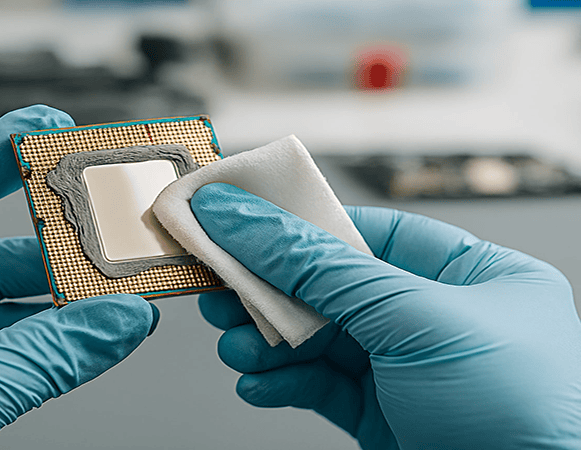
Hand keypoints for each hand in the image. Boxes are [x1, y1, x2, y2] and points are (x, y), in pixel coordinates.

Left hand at [0, 105, 158, 448]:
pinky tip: (93, 342)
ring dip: (61, 310)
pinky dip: (53, 357)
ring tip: (117, 295)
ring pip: (1, 321)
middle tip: (103, 234)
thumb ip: (31, 362)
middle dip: (45, 249)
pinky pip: (7, 368)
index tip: (40, 134)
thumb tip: (112, 324)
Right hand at [192, 183, 580, 448]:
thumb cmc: (522, 416)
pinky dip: (282, 383)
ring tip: (235, 343)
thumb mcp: (415, 320)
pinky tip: (258, 382)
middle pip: (332, 286)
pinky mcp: (383, 416)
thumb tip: (252, 223)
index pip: (370, 233)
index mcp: (471, 277)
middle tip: (219, 282)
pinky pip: (320, 388)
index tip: (243, 217)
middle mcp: (436, 320)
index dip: (302, 223)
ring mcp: (407, 371)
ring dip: (268, 341)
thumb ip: (324, 270)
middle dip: (271, 288)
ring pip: (318, 340)